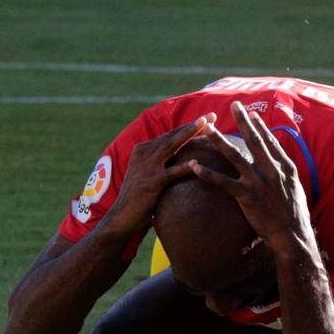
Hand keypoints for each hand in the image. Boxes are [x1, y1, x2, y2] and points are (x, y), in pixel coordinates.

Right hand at [101, 114, 213, 235]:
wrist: (121, 217)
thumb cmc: (139, 199)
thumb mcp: (147, 175)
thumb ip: (160, 165)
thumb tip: (180, 160)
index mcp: (143, 150)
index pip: (169, 135)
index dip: (188, 126)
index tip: (207, 119)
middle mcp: (144, 154)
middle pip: (172, 135)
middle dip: (193, 124)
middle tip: (212, 115)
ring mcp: (147, 167)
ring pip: (172, 146)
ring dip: (189, 134)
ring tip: (207, 126)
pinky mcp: (151, 182)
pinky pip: (171, 173)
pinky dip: (184, 167)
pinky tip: (197, 163)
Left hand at [189, 102, 312, 254]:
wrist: (292, 235)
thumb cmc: (294, 215)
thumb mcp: (296, 189)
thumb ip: (286, 174)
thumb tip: (280, 165)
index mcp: (285, 167)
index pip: (270, 142)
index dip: (260, 127)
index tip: (251, 113)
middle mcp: (272, 170)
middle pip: (254, 140)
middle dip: (242, 121)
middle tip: (233, 105)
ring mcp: (259, 182)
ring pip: (235, 156)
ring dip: (219, 140)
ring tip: (206, 129)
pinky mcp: (247, 196)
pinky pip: (223, 182)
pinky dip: (207, 174)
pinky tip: (194, 166)